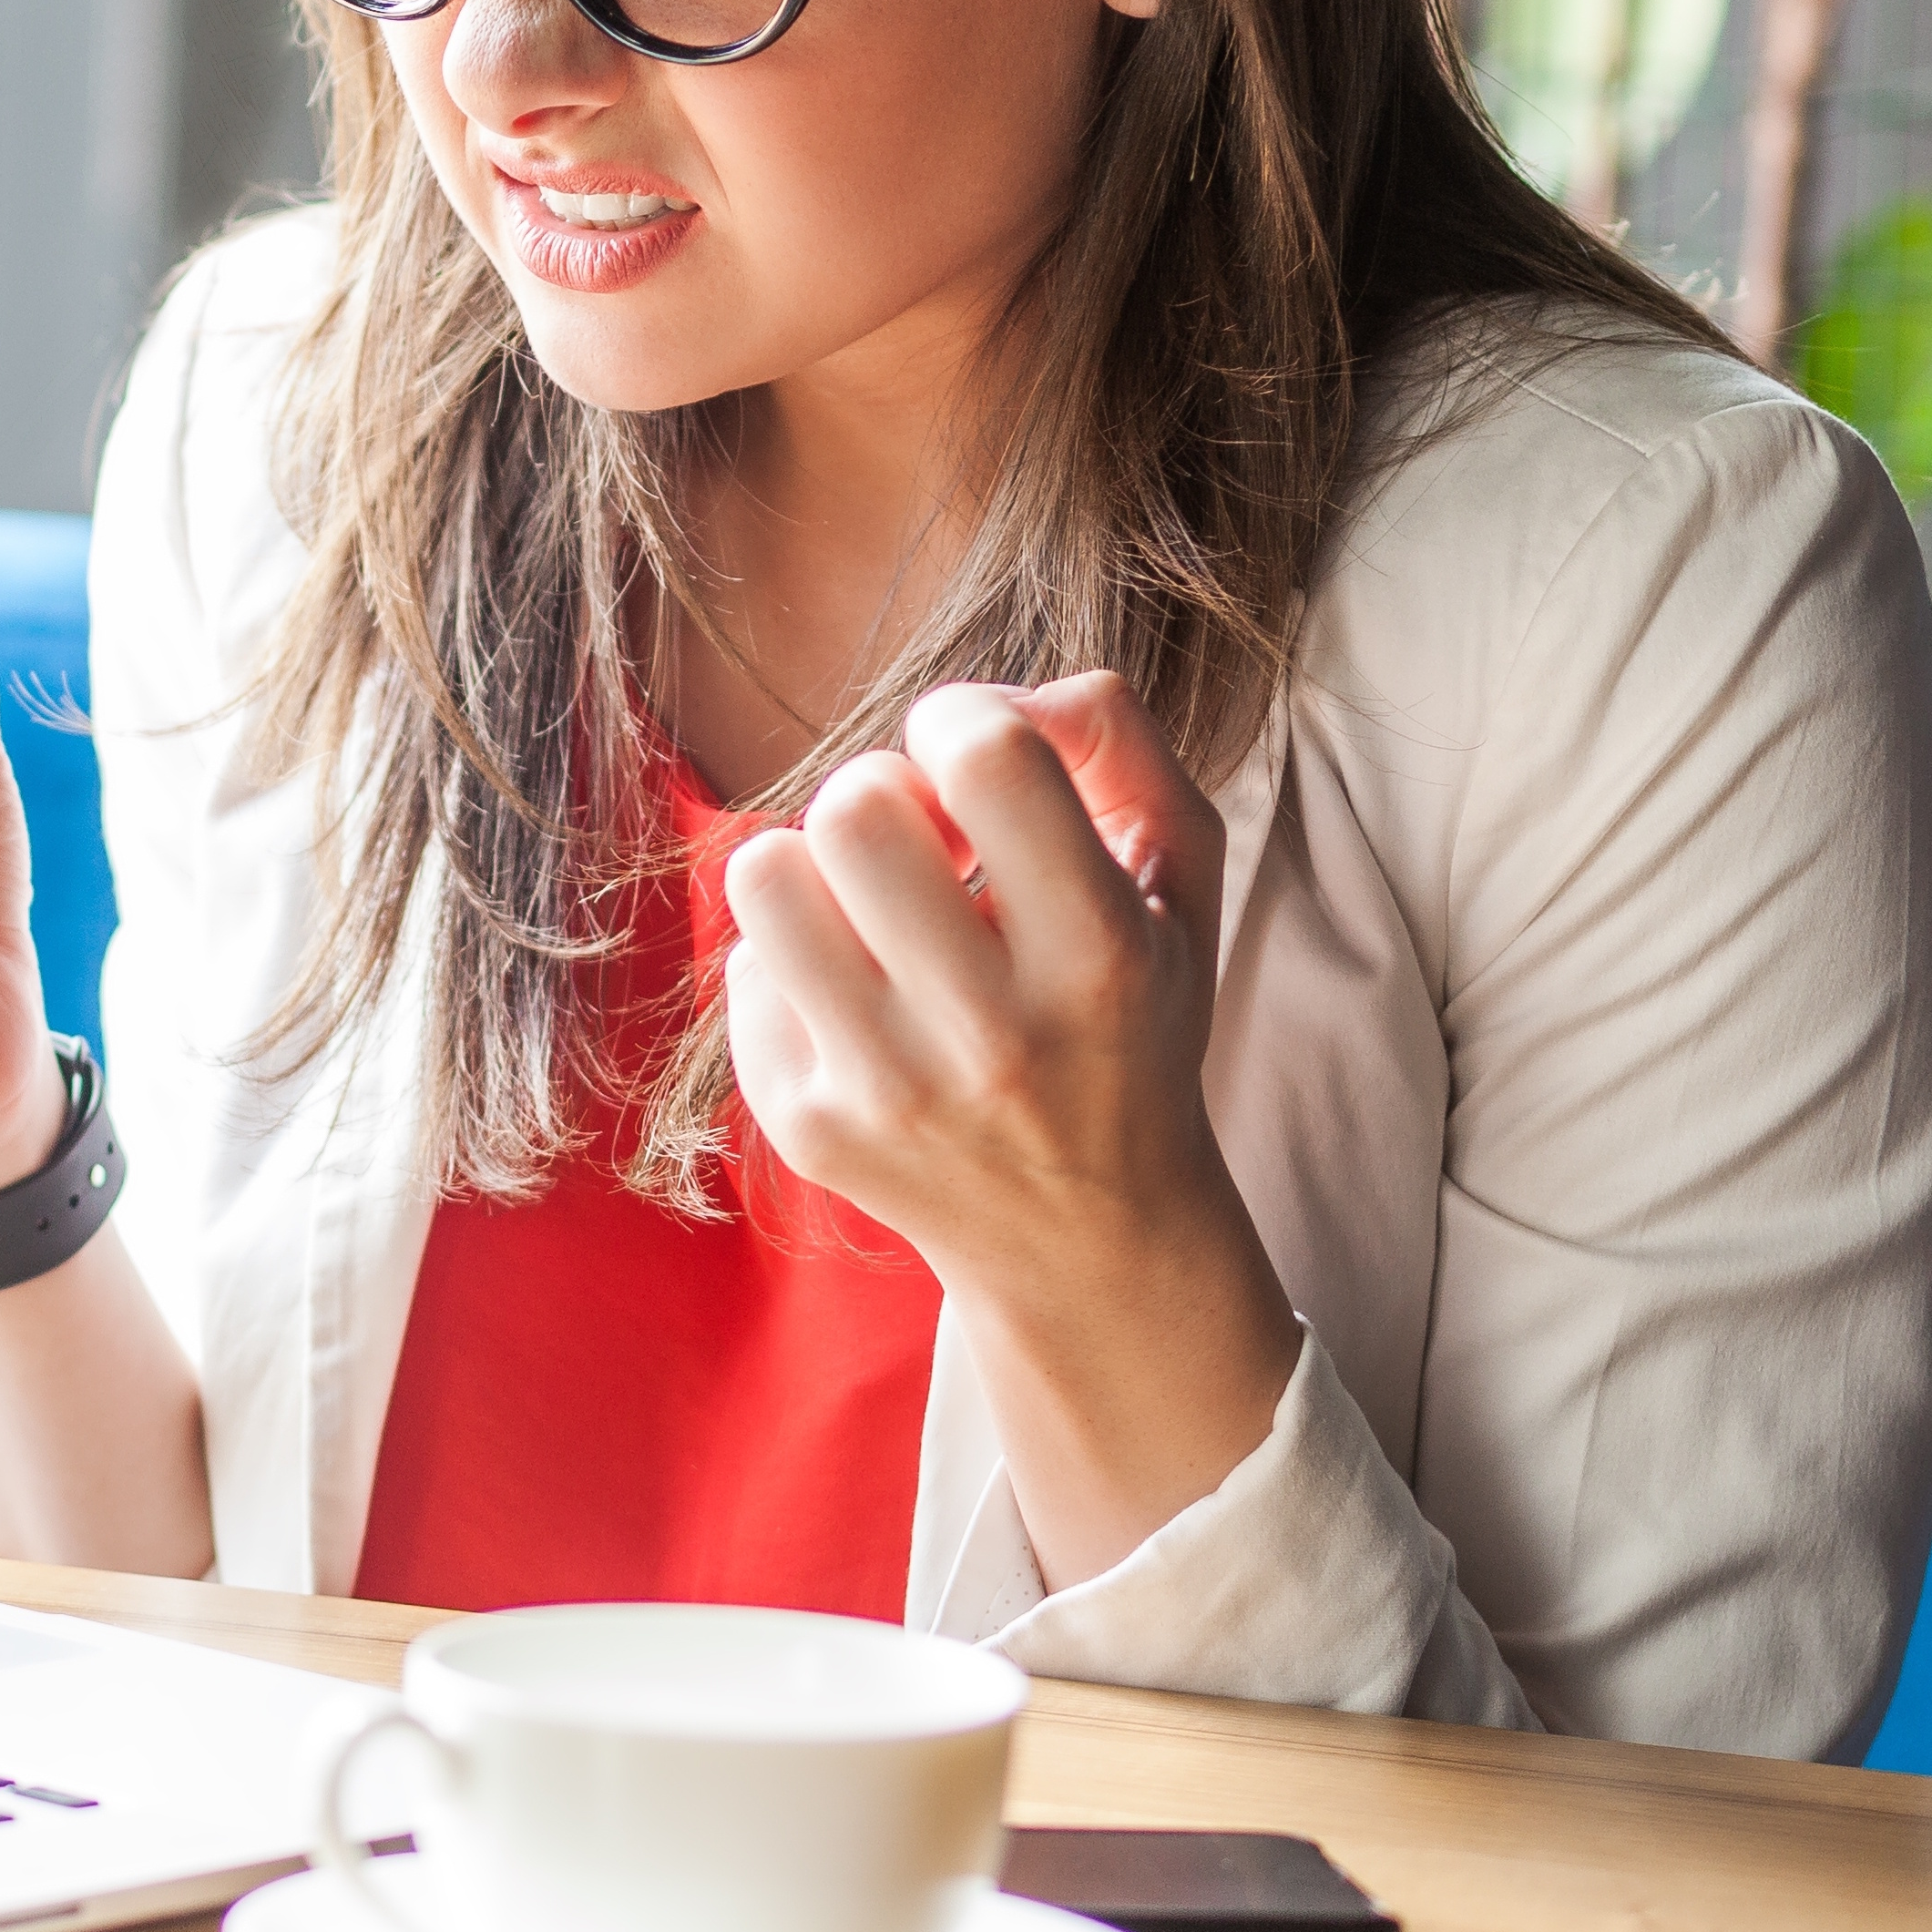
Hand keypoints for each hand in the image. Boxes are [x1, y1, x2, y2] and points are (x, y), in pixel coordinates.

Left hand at [721, 672, 1297, 1575]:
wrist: (1090, 1238)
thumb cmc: (1134, 1019)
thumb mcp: (1183, 880)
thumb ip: (1121, 743)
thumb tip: (1011, 692)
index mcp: (1101, 956)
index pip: (987, 756)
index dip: (963, 717)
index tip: (977, 762)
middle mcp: (991, 1035)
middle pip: (855, 806)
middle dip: (884, 792)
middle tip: (924, 845)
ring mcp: (886, 1091)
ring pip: (766, 873)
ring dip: (815, 864)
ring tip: (873, 908)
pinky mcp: (807, 1128)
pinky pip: (748, 964)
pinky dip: (799, 957)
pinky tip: (864, 1001)